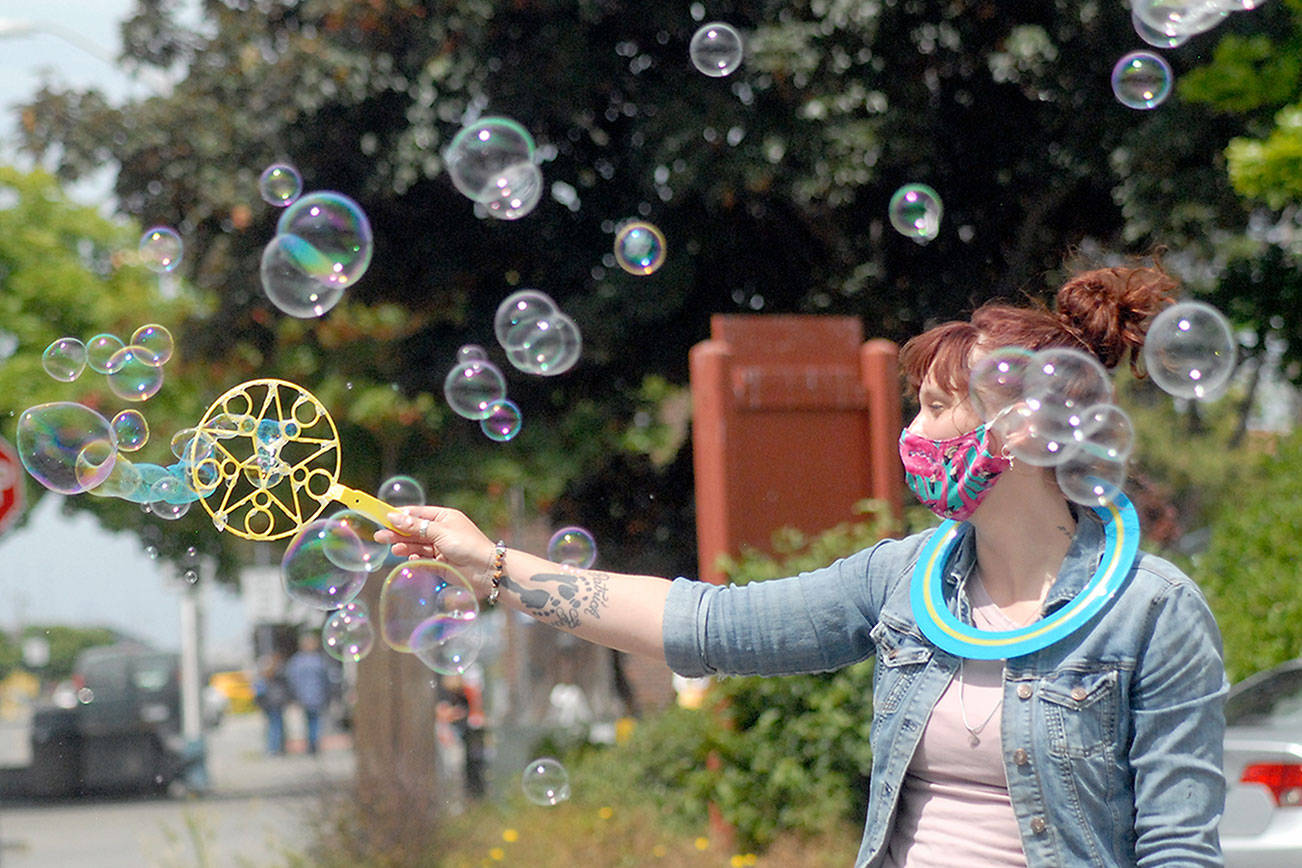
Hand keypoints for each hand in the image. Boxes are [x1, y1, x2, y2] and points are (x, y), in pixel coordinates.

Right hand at [374, 506, 496, 590]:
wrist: (486, 569)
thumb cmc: (467, 545)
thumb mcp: (440, 532)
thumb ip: (416, 527)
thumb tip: (394, 517)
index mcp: (444, 517)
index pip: (417, 514)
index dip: (400, 516)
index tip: (383, 517)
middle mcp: (441, 531)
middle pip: (414, 530)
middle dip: (397, 533)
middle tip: (379, 536)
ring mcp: (441, 547)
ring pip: (417, 545)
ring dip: (404, 546)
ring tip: (393, 549)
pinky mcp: (440, 563)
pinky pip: (422, 559)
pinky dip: (415, 559)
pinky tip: (409, 558)